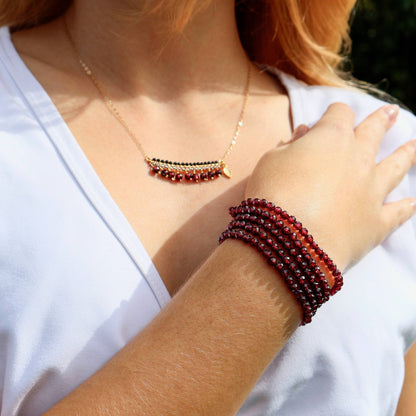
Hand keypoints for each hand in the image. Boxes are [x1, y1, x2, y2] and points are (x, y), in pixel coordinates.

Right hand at [244, 103, 415, 269]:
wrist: (290, 241)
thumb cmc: (273, 195)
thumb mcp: (270, 161)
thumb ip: (290, 145)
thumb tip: (304, 134)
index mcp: (331, 138)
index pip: (339, 114)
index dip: (335, 113)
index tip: (333, 114)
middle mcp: (358, 159)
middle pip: (374, 132)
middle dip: (382, 120)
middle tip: (391, 113)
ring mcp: (372, 191)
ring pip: (396, 167)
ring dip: (406, 154)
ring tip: (414, 146)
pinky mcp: (376, 222)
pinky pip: (398, 212)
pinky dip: (406, 207)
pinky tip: (413, 202)